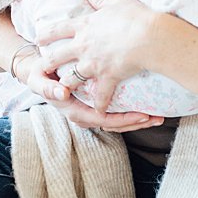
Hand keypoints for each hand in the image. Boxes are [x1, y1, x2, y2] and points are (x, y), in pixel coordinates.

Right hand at [13, 40, 161, 131]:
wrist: (39, 73)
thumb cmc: (41, 75)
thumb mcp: (38, 80)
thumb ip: (47, 88)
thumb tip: (61, 94)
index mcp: (74, 110)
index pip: (104, 120)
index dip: (124, 119)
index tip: (142, 115)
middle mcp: (84, 115)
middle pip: (115, 125)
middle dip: (137, 123)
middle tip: (158, 118)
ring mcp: (91, 112)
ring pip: (118, 122)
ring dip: (138, 120)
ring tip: (159, 117)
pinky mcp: (97, 106)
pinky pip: (117, 114)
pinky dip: (133, 113)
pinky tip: (149, 109)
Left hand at [35, 0, 164, 131]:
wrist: (149, 36)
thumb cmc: (136, 16)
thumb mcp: (117, 2)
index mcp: (85, 26)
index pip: (59, 29)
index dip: (47, 34)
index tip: (38, 38)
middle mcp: (83, 46)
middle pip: (57, 57)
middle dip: (47, 63)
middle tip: (41, 68)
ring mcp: (93, 64)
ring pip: (71, 78)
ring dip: (67, 86)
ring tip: (63, 92)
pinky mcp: (107, 77)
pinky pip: (100, 94)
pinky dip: (99, 103)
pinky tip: (98, 109)